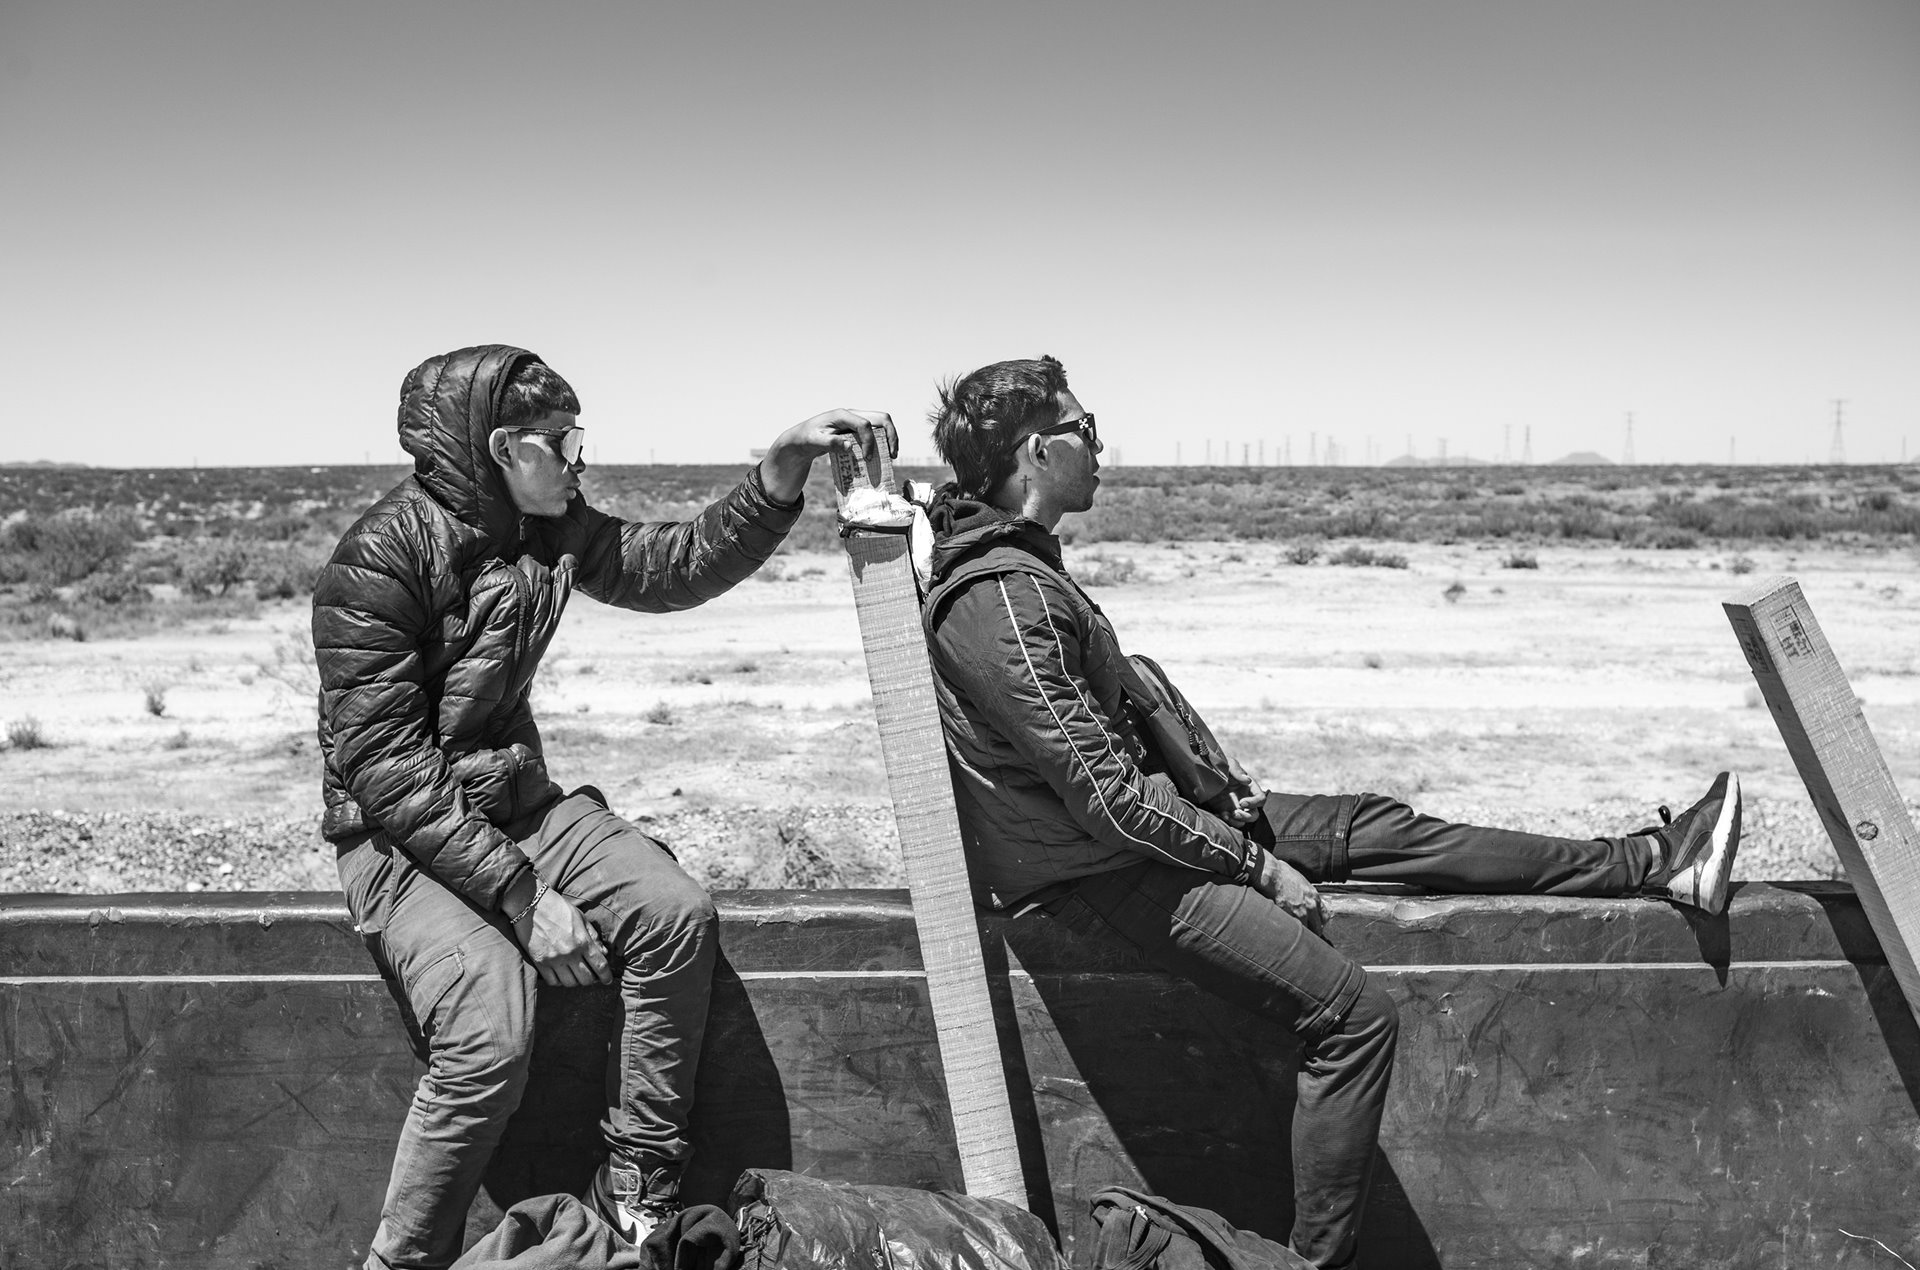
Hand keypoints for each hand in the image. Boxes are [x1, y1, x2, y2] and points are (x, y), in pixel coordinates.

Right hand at [509, 881, 612, 986]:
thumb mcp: (581, 918)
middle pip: (586, 979)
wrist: (530, 905)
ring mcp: (554, 959)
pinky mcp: (539, 963)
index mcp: (583, 941)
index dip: (606, 976)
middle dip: (591, 979)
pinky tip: (560, 973)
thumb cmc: (558, 908)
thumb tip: (603, 953)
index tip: (607, 980)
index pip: (600, 965)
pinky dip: (559, 981)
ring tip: (575, 973)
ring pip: (570, 983)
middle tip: (590, 974)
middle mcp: (570, 953)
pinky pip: (553, 982)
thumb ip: (593, 936)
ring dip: (575, 980)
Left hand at [758, 410, 898, 503]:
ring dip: (890, 438)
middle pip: (882, 418)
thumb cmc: (808, 438)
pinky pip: (876, 431)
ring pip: (882, 423)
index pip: (865, 424)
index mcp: (843, 415)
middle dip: (891, 436)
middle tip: (892, 455)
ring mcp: (857, 420)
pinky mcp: (857, 428)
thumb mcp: (815, 442)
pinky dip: (882, 442)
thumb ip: (831, 444)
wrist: (803, 437)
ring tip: (891, 456)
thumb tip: (850, 446)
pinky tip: (881, 456)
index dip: (870, 442)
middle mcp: (853, 414)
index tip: (867, 459)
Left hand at [1223, 758, 1264, 826]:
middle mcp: (1245, 799)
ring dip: (1237, 821)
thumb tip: (1247, 780)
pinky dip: (1226, 821)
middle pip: (1255, 814)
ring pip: (1244, 821)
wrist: (1205, 773)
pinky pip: (1230, 821)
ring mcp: (1235, 807)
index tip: (1242, 802)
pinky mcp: (1225, 811)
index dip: (1254, 802)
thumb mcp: (1229, 765)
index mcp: (1250, 788)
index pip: (1261, 799)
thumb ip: (1237, 771)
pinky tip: (1219, 814)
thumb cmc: (1221, 765)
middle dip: (1246, 816)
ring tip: (1226, 815)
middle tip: (1235, 813)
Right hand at [1250, 852, 1324, 934]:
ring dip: (1301, 933)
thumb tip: (1306, 899)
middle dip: (1312, 931)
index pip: (1325, 917)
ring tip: (1295, 934)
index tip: (1316, 925)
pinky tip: (1287, 930)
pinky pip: (1293, 929)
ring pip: (1306, 931)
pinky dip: (1290, 931)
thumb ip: (1307, 894)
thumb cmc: (1283, 874)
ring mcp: (1300, 913)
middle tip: (1306, 933)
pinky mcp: (1288, 916)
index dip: (1320, 923)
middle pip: (1317, 927)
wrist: (1272, 874)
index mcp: (1314, 897)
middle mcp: (1310, 906)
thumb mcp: (1301, 882)